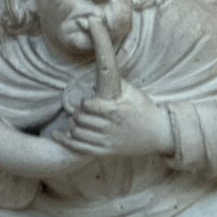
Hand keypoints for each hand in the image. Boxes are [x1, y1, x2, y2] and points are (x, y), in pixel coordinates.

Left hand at [54, 82, 174, 156]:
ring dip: (72, 125)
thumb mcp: (133, 92)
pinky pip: (80, 148)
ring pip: (77, 133)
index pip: (88, 105)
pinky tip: (57, 135)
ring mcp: (107, 141)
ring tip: (75, 121)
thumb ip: (115, 81)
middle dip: (76, 113)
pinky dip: (65, 141)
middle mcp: (110, 127)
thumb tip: (100, 64)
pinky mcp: (105, 152)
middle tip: (78, 112)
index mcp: (115, 110)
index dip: (83, 103)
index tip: (86, 102)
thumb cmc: (145, 109)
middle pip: (80, 119)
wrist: (159, 134)